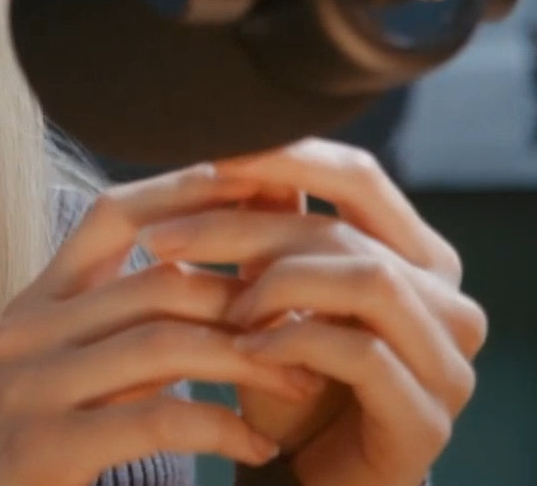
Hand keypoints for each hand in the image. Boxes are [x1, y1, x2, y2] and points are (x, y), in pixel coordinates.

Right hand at [0, 163, 321, 485]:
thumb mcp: (43, 376)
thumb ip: (105, 336)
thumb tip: (195, 296)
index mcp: (32, 306)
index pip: (113, 216)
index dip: (189, 194)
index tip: (263, 195)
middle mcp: (28, 332)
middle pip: (157, 278)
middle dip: (249, 293)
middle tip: (314, 317)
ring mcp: (30, 386)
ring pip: (164, 340)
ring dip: (250, 358)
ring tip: (304, 381)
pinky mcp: (42, 446)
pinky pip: (156, 417)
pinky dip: (222, 426)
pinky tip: (258, 443)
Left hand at [133, 138, 487, 485]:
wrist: (308, 477)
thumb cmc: (287, 378)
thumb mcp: (271, 296)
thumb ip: (269, 232)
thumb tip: (226, 157)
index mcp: (418, 258)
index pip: (360, 178)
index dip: (286, 159)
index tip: (208, 159)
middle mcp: (449, 301)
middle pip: (345, 231)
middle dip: (242, 229)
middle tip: (161, 241)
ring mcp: (448, 363)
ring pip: (368, 280)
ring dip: (278, 284)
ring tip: (220, 305)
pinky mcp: (427, 420)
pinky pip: (364, 354)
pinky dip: (295, 342)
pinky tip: (245, 350)